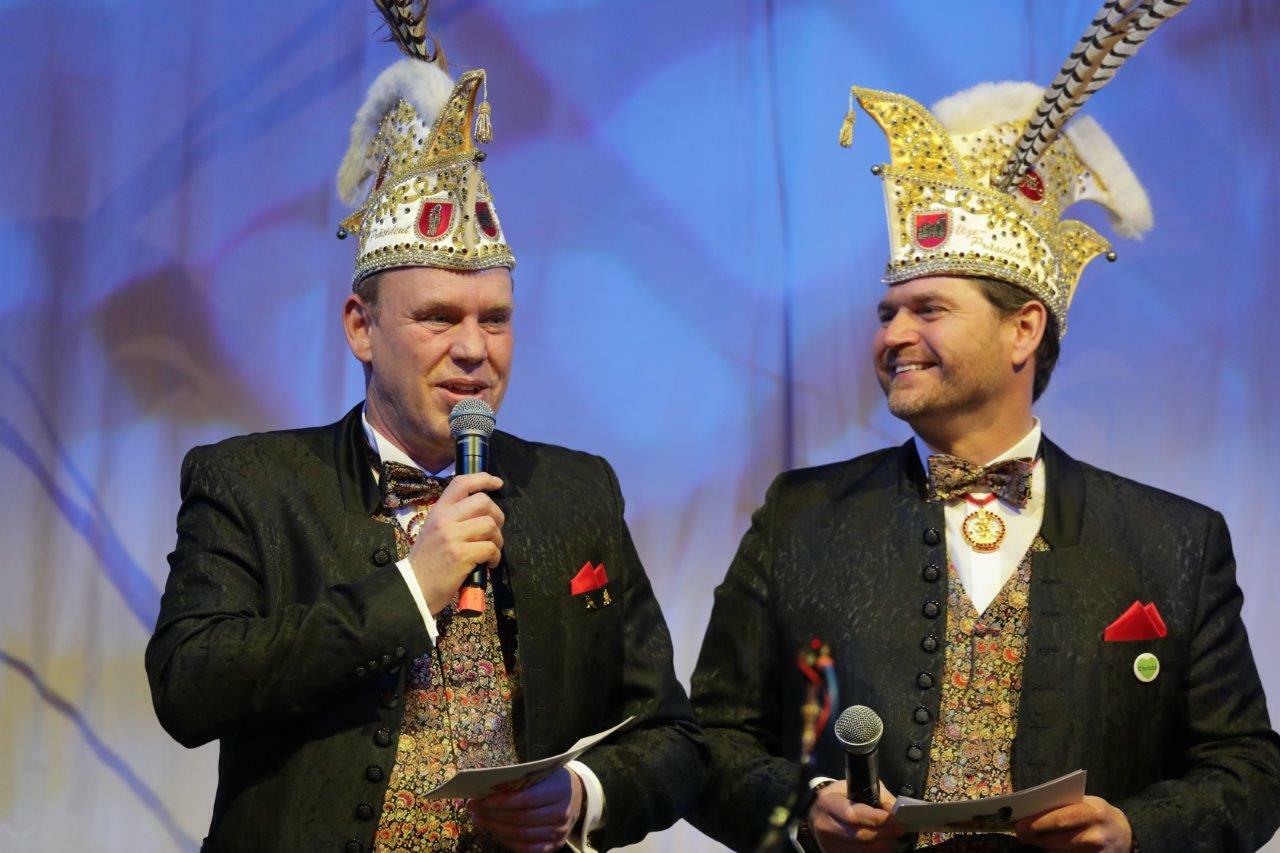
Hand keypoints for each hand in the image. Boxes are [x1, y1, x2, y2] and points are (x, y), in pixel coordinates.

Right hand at [406, 472, 504, 613]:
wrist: (414, 587)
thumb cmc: (427, 561)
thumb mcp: (434, 530)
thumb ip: (453, 518)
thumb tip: (482, 512)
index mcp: (438, 510)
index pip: (461, 483)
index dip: (483, 479)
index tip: (497, 483)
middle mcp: (445, 519)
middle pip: (484, 502)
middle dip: (497, 516)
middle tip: (494, 531)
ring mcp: (453, 536)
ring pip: (490, 525)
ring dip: (498, 539)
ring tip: (490, 550)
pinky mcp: (461, 555)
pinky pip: (491, 548)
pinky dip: (495, 557)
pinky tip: (488, 564)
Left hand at [467, 766, 584, 852]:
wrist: (578, 796)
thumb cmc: (553, 780)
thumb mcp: (543, 772)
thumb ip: (521, 779)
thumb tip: (490, 787)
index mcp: (559, 790)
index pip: (527, 799)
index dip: (503, 801)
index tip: (483, 799)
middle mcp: (562, 813)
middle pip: (521, 819)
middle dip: (493, 814)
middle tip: (473, 808)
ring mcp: (559, 832)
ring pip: (521, 835)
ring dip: (495, 828)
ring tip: (479, 818)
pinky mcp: (554, 845)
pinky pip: (528, 849)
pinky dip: (508, 842)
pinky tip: (495, 832)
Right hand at [808, 781, 904, 851]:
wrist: (817, 813)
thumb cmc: (840, 797)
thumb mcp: (855, 788)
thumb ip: (878, 797)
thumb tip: (898, 810)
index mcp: (828, 804)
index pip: (854, 814)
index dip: (878, 818)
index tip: (897, 818)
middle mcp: (825, 826)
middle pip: (860, 836)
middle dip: (885, 833)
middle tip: (901, 828)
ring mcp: (828, 844)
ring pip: (862, 850)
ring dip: (883, 845)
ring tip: (893, 837)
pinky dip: (875, 852)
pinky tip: (883, 845)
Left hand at [1015, 795, 1131, 850]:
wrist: (1125, 835)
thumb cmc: (1098, 815)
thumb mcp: (1087, 803)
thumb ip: (1066, 805)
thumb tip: (1033, 809)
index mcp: (1093, 813)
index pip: (1060, 819)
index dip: (1037, 823)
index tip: (1019, 823)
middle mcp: (1095, 835)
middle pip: (1056, 839)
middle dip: (1034, 836)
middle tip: (1021, 833)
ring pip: (1058, 852)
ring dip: (1043, 846)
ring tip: (1034, 838)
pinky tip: (1051, 848)